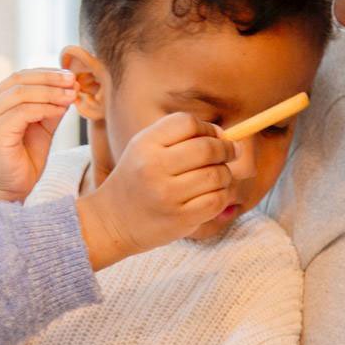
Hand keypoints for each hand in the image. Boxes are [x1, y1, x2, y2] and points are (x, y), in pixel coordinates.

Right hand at [0, 69, 77, 205]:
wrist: (10, 191)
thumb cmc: (24, 161)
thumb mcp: (41, 127)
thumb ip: (50, 107)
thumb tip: (69, 86)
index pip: (19, 78)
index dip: (45, 73)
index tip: (70, 76)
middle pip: (19, 80)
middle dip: (50, 78)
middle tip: (73, 81)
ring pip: (22, 93)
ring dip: (51, 92)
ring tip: (72, 94)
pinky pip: (24, 111)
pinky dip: (46, 108)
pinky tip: (61, 110)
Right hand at [76, 113, 235, 269]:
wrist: (113, 221)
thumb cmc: (137, 180)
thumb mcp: (145, 148)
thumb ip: (180, 136)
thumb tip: (226, 137)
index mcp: (145, 144)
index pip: (188, 123)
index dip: (208, 128)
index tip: (214, 137)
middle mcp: (154, 167)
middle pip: (207, 148)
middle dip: (226, 149)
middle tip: (231, 153)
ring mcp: (167, 195)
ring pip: (217, 175)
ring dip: (224, 174)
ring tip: (216, 178)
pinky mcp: (180, 219)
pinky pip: (217, 200)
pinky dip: (221, 196)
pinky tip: (211, 195)